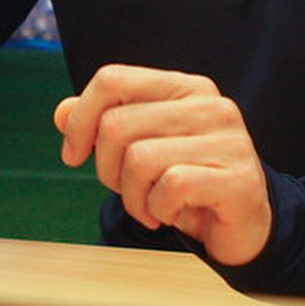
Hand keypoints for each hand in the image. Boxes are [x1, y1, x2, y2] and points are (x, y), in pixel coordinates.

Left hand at [53, 64, 271, 266]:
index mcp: (184, 87)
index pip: (113, 79)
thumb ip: (103, 126)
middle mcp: (209, 104)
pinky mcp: (237, 178)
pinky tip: (170, 215)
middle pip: (116, 126)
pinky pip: (169, 187)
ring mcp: (228, 139)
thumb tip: (62, 113)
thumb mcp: (140, 150)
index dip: (80, 120)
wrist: (242, 225)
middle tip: (129, 191)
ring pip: (139, 159)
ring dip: (133, 198)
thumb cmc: (186, 182)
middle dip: (108, 170)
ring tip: (151, 206)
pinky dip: (158, 210)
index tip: (73, 156)